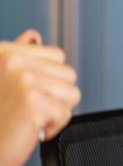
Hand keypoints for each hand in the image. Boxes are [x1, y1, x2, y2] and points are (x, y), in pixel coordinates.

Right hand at [0, 30, 80, 165]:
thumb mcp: (0, 80)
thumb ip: (17, 57)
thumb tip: (34, 36)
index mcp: (3, 52)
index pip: (56, 54)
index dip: (50, 78)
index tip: (26, 93)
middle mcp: (11, 61)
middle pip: (68, 73)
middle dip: (55, 95)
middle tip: (25, 108)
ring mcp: (23, 79)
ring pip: (72, 92)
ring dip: (55, 110)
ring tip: (27, 117)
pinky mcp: (34, 102)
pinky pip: (66, 112)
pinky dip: (53, 126)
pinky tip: (29, 129)